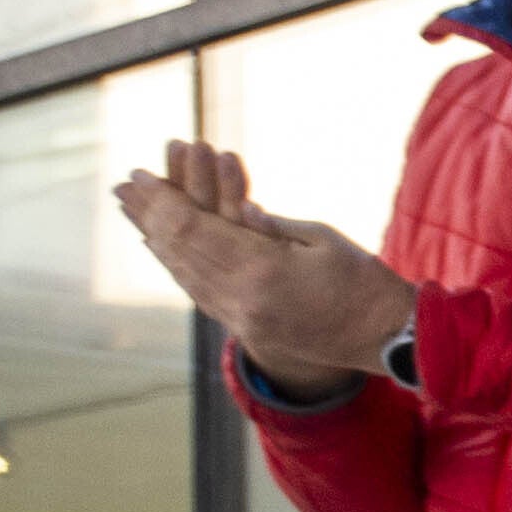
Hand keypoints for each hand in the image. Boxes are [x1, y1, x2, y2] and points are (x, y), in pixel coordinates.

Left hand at [111, 141, 412, 383]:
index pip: (194, 229)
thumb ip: (271, 226)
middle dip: (149, 215)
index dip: (162, 199)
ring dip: (156, 241)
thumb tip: (232, 209)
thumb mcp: (322, 240)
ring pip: (183, 275)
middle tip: (123, 187)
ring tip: (133, 213)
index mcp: (263, 271)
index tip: (141, 174)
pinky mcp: (248, 330)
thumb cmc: (364, 281)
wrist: (388, 337)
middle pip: (180, 251)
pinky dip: (176, 268)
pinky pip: (199, 294)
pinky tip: (164, 250)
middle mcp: (243, 299)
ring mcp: (243, 320)